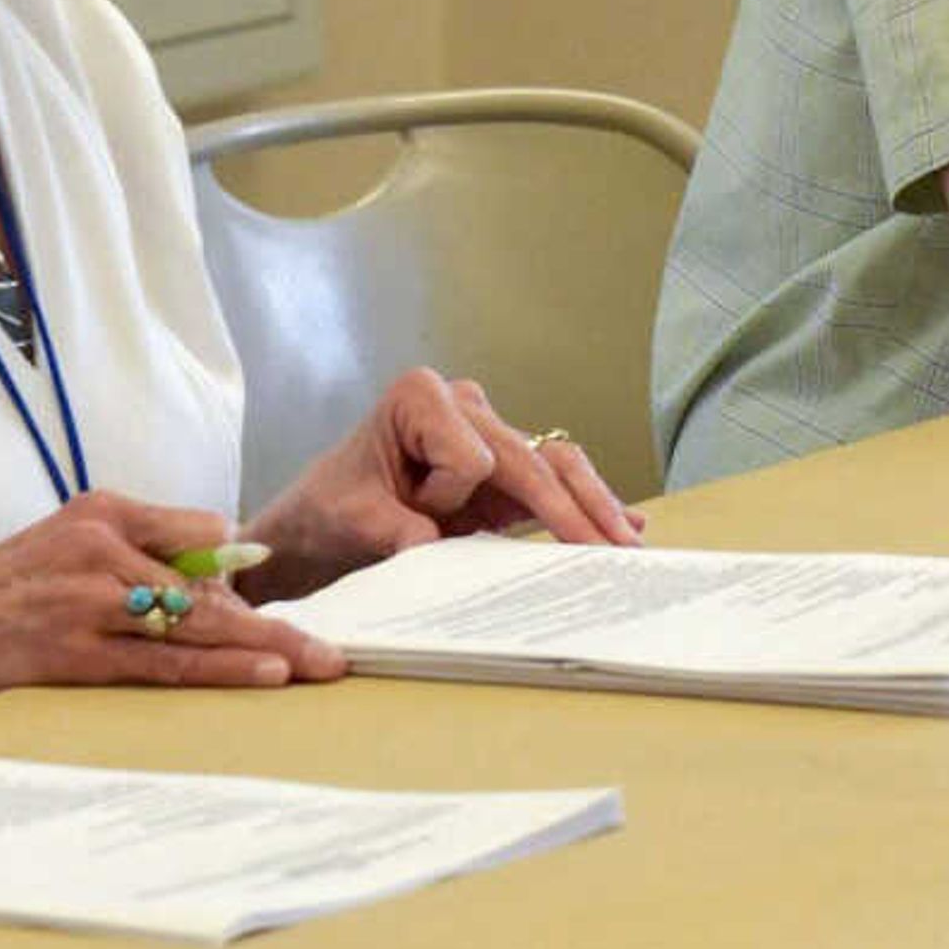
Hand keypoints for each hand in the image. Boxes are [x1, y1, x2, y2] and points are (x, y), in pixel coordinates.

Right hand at [0, 489, 341, 727]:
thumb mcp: (59, 543)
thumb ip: (135, 543)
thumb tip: (222, 558)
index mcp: (101, 512)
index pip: (202, 535)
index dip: (246, 577)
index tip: (295, 603)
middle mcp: (101, 547)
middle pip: (210, 588)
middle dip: (275, 619)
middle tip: (334, 647)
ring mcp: (88, 602)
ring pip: (195, 626)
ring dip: (264, 648)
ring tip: (318, 665)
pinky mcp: (72, 654)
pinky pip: (161, 664)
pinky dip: (217, 669)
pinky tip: (263, 673)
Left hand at [239, 370, 645, 598]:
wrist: (320, 526)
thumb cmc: (326, 510)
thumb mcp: (349, 519)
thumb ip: (392, 528)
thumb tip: (434, 546)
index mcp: (420, 399)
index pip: (470, 453)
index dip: (450, 494)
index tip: (419, 515)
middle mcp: (464, 407)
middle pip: (532, 455)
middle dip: (572, 506)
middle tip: (608, 549)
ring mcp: (490, 438)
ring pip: (557, 465)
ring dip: (593, 508)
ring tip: (627, 546)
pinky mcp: (504, 474)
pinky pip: (554, 484)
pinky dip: (587, 505)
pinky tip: (626, 526)